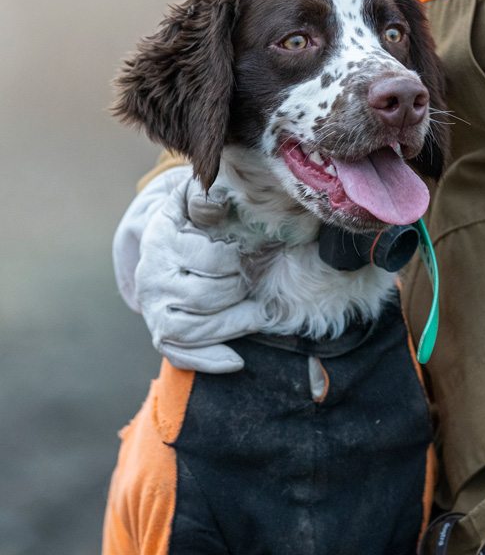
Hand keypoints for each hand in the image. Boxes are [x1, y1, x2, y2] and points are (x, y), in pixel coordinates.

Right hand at [113, 168, 263, 372]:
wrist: (157, 240)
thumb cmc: (188, 218)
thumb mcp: (192, 198)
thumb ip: (204, 196)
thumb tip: (216, 201)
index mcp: (162, 241)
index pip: (210, 260)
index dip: (236, 259)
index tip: (250, 252)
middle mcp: (152, 278)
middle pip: (206, 297)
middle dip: (240, 290)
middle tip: (257, 280)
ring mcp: (154, 309)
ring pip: (196, 329)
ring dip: (234, 324)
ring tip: (260, 313)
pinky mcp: (160, 333)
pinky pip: (182, 355)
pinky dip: (210, 360)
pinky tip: (236, 361)